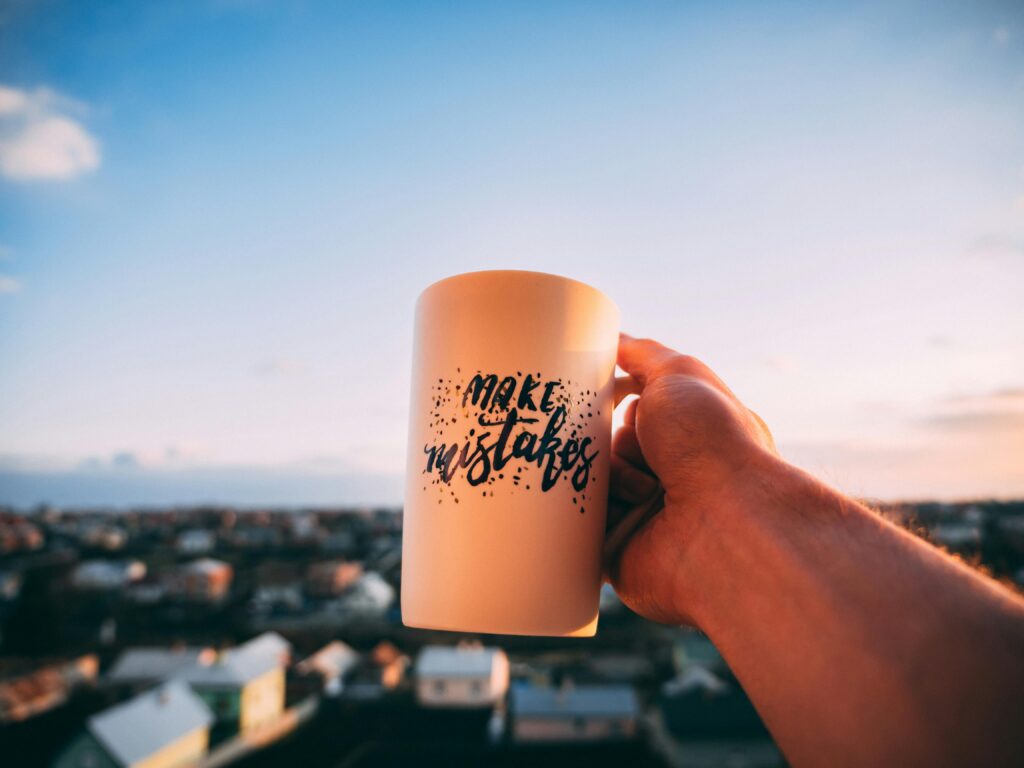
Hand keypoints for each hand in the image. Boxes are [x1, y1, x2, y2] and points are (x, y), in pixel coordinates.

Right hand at [606, 333, 778, 625]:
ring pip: (588, 475)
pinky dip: (589, 509)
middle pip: (603, 438)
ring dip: (609, 472)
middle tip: (623, 436)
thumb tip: (612, 339)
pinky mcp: (615, 550)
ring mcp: (640, 513)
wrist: (723, 527)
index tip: (591, 387)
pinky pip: (577, 520)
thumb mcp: (680, 375)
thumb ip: (642, 353)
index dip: (612, 396)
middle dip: (603, 433)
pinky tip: (614, 508)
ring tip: (645, 487)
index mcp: (688, 435)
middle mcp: (668, 474)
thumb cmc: (712, 445)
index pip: (634, 407)